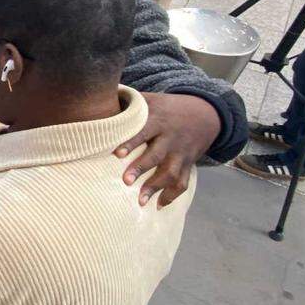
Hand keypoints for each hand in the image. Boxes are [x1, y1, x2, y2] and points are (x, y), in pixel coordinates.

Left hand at [115, 92, 220, 207]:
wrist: (204, 114)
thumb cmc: (167, 108)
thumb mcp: (151, 100)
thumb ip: (127, 101)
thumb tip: (100, 99)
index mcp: (158, 120)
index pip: (143, 131)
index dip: (131, 142)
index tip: (117, 154)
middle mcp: (170, 138)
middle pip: (157, 154)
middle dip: (142, 168)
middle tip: (126, 181)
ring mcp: (180, 153)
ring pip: (171, 172)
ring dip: (156, 187)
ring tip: (140, 201)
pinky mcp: (187, 164)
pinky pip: (183, 182)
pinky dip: (173, 195)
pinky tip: (159, 205)